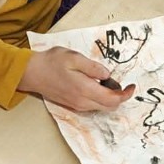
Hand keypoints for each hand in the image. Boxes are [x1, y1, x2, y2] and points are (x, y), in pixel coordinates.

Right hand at [19, 47, 134, 111]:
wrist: (32, 73)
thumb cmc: (51, 62)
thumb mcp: (74, 57)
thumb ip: (94, 67)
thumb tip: (108, 74)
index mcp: (84, 89)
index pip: (112, 99)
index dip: (125, 94)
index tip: (132, 86)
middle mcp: (82, 101)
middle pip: (109, 106)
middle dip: (119, 96)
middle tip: (122, 82)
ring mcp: (77, 105)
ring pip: (101, 106)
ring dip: (109, 97)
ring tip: (107, 80)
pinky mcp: (73, 104)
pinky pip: (92, 105)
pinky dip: (100, 98)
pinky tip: (96, 84)